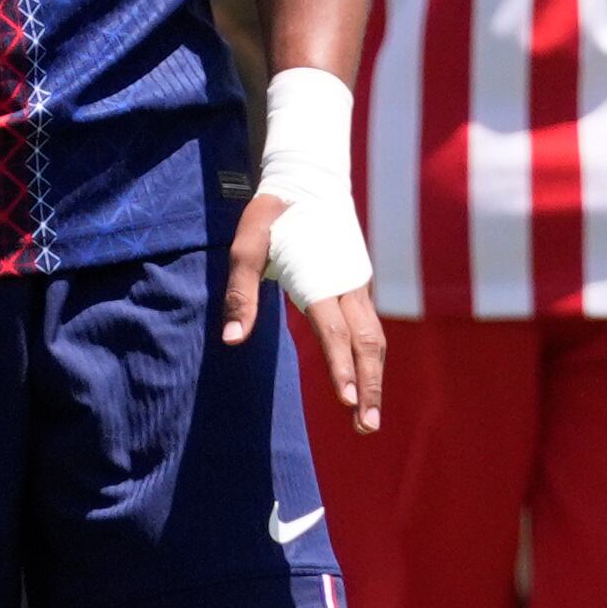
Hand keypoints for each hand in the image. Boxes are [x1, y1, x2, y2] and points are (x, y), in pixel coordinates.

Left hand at [216, 190, 384, 428]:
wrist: (309, 180)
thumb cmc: (272, 215)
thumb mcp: (246, 246)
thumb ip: (241, 293)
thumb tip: (232, 340)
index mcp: (321, 279)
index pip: (335, 333)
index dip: (341, 368)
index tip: (346, 402)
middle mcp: (348, 286)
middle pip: (366, 345)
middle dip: (368, 387)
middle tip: (366, 427)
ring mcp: (358, 286)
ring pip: (375, 340)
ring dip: (374, 379)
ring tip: (369, 417)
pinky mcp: (359, 286)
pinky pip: (372, 329)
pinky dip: (372, 359)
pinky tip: (367, 382)